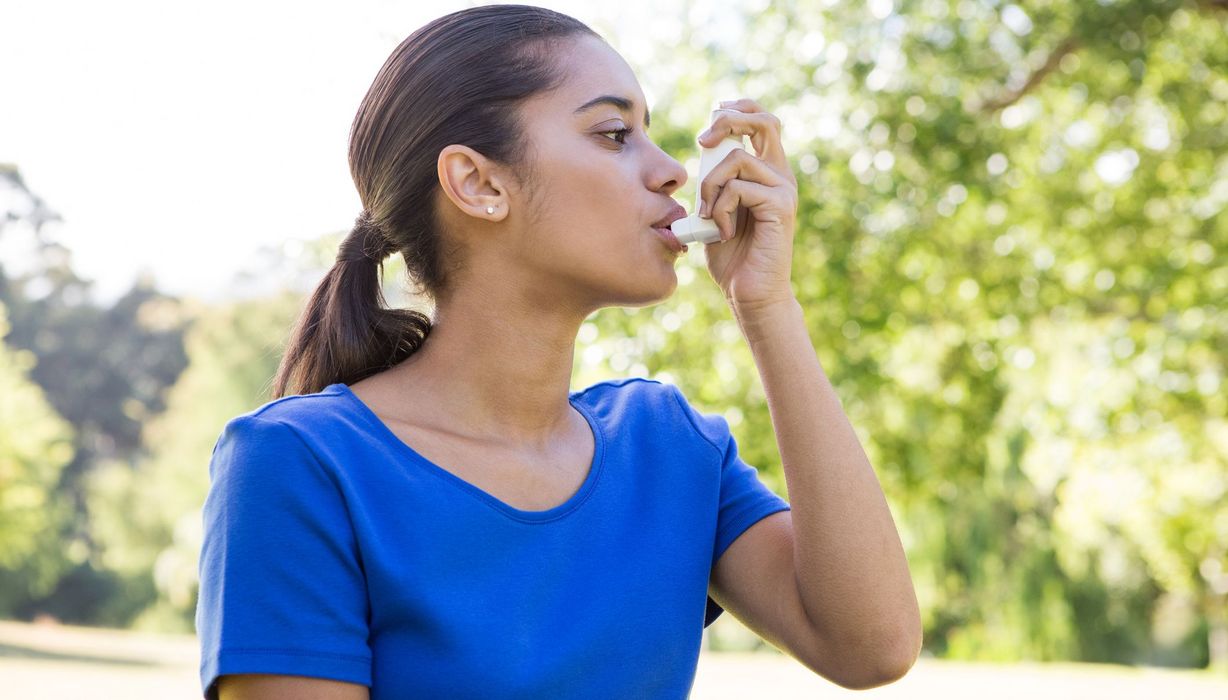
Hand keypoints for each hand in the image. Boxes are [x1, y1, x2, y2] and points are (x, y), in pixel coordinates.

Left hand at [695, 98, 799, 310]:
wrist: (748, 292)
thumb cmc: (730, 254)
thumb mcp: (714, 207)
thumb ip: (715, 180)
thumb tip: (703, 148)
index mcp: (767, 170)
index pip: (761, 120)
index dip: (738, 108)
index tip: (711, 118)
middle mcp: (780, 174)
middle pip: (763, 121)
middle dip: (728, 120)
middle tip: (703, 142)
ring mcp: (783, 189)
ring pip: (737, 159)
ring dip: (710, 185)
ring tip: (707, 215)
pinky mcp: (781, 206)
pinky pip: (739, 188)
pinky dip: (720, 208)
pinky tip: (722, 231)